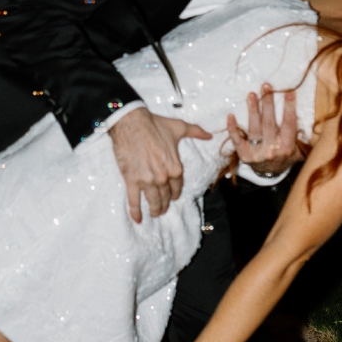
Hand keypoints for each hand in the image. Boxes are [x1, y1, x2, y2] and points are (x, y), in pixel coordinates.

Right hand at [109, 107, 212, 223]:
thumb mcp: (179, 127)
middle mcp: (163, 177)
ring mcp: (147, 181)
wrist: (132, 123)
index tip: (172, 197)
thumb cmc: (155, 124)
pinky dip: (136, 211)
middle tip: (162, 209)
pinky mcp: (132, 180)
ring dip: (155, 209)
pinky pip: (134, 200)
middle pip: (165, 196)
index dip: (175, 193)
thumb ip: (196, 132)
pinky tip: (137, 219)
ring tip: (155, 213)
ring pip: (153, 201)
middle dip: (165, 204)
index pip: (177, 187)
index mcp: (175, 168)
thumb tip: (209, 135)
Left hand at [226, 85, 309, 176]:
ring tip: (252, 94)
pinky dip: (232, 129)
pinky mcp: (244, 155)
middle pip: (270, 124)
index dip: (289, 108)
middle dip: (268, 104)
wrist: (270, 174)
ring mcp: (257, 153)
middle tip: (266, 87)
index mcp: (287, 147)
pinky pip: (237, 140)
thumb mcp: (300, 150)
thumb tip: (324, 123)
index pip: (289, 125)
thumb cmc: (286, 155)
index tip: (289, 91)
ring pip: (254, 129)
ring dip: (253, 110)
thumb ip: (307, 138)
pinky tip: (230, 116)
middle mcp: (272, 150)